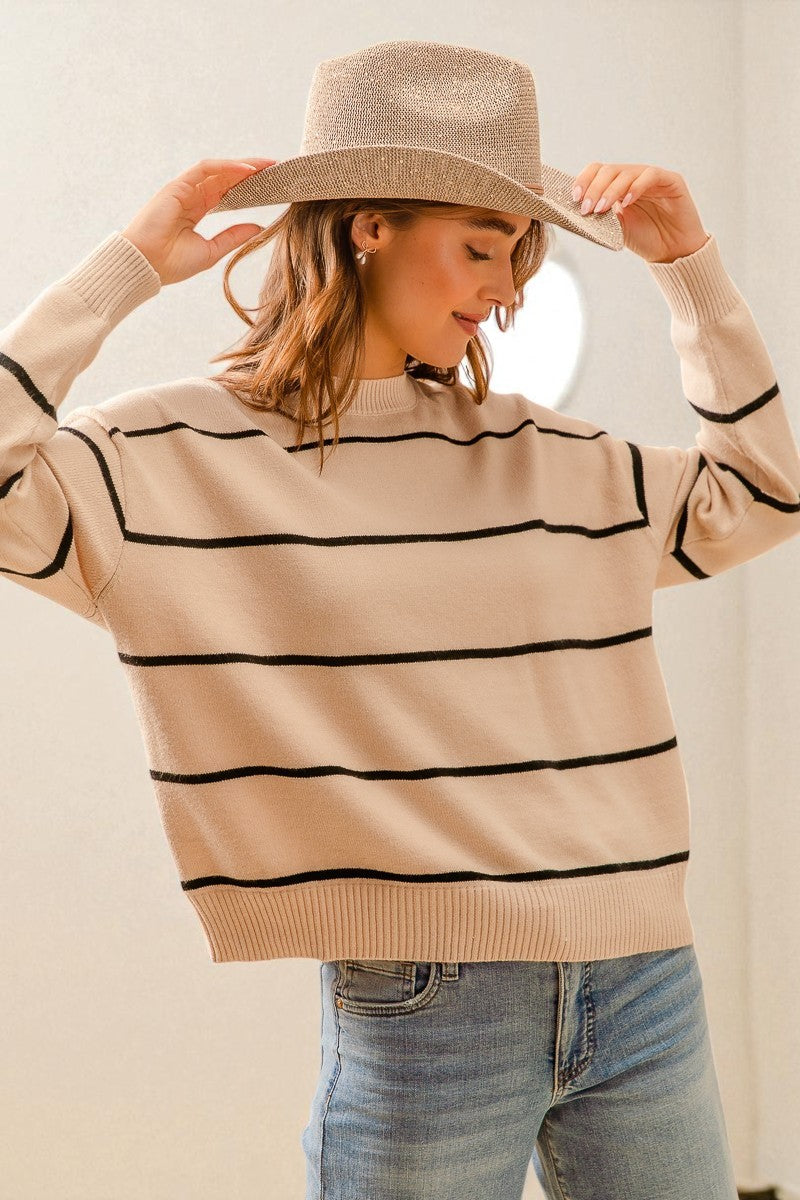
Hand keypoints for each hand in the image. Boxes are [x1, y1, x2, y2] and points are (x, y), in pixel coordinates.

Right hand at [121, 157, 276, 284]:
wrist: (147, 266)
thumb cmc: (173, 263)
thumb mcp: (212, 251)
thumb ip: (233, 236)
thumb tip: (259, 228)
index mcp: (198, 210)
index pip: (229, 192)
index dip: (250, 187)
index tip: (273, 186)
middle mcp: (192, 196)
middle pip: (227, 177)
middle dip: (253, 171)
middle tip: (278, 169)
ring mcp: (184, 189)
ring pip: (219, 170)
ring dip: (244, 165)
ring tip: (269, 165)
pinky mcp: (178, 185)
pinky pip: (206, 168)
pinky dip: (227, 167)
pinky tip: (248, 170)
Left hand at [572, 163, 709, 262]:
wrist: (673, 252)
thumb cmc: (645, 239)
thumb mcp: (615, 228)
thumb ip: (600, 216)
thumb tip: (576, 211)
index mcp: (618, 186)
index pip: (598, 171)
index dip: (584, 180)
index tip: (575, 198)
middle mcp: (634, 178)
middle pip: (609, 170)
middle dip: (594, 189)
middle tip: (586, 208)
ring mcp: (652, 177)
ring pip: (627, 172)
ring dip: (610, 191)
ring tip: (601, 209)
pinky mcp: (670, 181)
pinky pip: (651, 176)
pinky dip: (636, 187)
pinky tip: (626, 202)